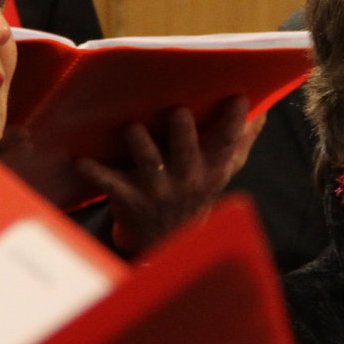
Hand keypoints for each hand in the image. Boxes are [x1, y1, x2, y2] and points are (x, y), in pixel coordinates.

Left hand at [80, 97, 262, 256]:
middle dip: (182, 129)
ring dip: (139, 142)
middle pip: (186, 149)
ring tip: (131, 127)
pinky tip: (81, 160)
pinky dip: (95, 171)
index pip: (227, 143)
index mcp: (211, 169)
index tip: (238, 97)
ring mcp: (158, 190)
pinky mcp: (130, 198)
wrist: (169, 245)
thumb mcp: (222, 174)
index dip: (234, 121)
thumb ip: (240, 142)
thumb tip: (262, 111)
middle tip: (176, 110)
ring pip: (149, 161)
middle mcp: (187, 178)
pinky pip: (111, 182)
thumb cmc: (196, 196)